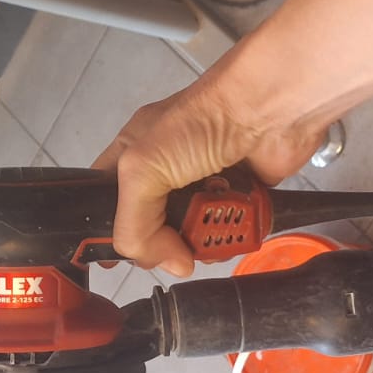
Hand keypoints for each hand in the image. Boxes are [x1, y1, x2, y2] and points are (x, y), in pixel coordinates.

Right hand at [92, 75, 322, 277]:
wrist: (269, 110)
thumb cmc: (200, 123)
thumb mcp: (143, 168)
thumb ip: (134, 223)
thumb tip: (169, 263)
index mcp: (134, 152)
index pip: (105, 196)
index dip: (103, 226)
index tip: (107, 260)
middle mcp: (167, 169)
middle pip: (150, 224)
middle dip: (158, 243)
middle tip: (168, 252)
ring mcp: (205, 182)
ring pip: (191, 232)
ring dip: (198, 244)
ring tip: (204, 244)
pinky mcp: (240, 193)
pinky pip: (229, 230)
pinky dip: (231, 238)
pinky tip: (232, 237)